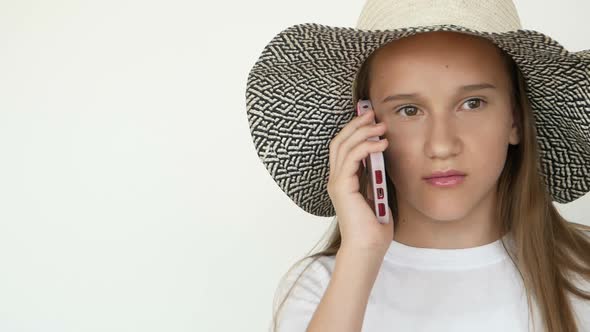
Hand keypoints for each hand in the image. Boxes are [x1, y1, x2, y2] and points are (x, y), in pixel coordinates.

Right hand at [327, 107, 394, 253]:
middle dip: (356, 124)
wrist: (368, 248)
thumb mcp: (377, 193)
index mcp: (342, 180)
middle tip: (372, 112)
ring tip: (381, 126)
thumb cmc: (374, 226)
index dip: (354, 130)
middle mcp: (335, 179)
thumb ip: (375, 175)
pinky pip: (352, 158)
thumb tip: (382, 155)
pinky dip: (367, 147)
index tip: (370, 118)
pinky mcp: (342, 186)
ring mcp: (336, 182)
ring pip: (343, 145)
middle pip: (339, 141)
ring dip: (362, 132)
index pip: (342, 147)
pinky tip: (381, 144)